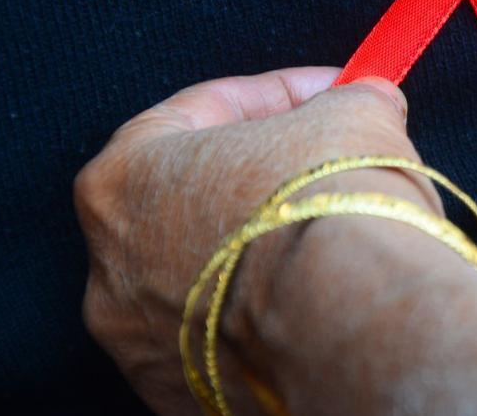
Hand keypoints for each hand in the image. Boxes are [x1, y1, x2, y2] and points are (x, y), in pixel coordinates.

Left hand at [74, 68, 439, 412]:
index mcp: (124, 179)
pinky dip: (267, 316)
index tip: (334, 92)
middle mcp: (111, 269)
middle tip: (332, 162)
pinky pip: (226, 340)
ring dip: (263, 249)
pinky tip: (323, 299)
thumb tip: (364, 103)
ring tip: (336, 238)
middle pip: (195, 199)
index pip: (201, 112)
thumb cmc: (333, 203)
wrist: (359, 324)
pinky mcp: (187, 399)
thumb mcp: (354, 114)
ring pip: (208, 277)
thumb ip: (347, 101)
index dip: (280, 93)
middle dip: (265, 175)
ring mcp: (143, 346)